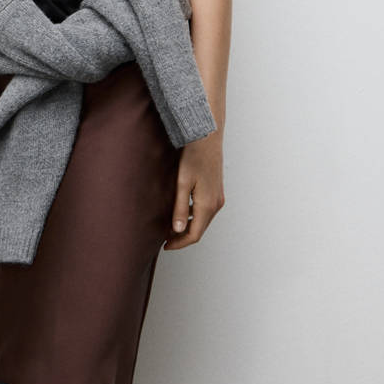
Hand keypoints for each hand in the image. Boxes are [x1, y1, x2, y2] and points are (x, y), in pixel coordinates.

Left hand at [163, 132, 224, 249]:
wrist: (207, 137)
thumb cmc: (193, 157)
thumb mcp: (182, 183)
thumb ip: (179, 208)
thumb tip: (176, 230)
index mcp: (207, 205)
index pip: (194, 235)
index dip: (179, 243)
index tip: (165, 246)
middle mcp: (216, 204)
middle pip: (200, 229)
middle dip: (183, 237)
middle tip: (165, 238)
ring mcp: (218, 197)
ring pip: (203, 220)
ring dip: (188, 226)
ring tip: (170, 226)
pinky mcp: (216, 190)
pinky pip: (206, 210)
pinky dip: (193, 216)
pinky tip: (181, 210)